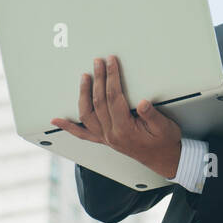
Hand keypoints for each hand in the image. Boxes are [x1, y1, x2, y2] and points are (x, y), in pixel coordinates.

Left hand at [51, 56, 182, 179]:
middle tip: (98, 62)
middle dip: (98, 79)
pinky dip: (68, 127)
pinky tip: (57, 121)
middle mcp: (112, 134)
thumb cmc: (165, 142)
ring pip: (87, 114)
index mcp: (125, 129)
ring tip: (85, 77)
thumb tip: (143, 103)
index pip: (114, 98)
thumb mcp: (165, 127)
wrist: (164, 160)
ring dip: (84, 94)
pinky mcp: (104, 139)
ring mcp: (106, 138)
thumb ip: (152, 115)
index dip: (112, 77)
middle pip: (99, 102)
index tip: (111, 63)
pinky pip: (82, 133)